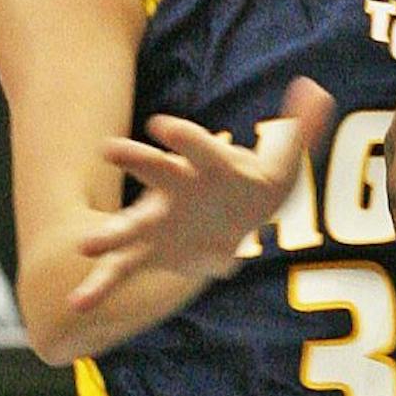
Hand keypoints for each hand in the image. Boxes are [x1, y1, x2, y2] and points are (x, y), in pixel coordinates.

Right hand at [70, 77, 333, 309]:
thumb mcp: (281, 161)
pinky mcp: (149, 252)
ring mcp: (158, 220)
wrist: (228, 220)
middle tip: (109, 148)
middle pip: (156, 169)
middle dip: (136, 159)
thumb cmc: (252, 185)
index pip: (198, 145)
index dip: (184, 136)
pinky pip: (122, 269)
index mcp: (207, 164)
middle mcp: (175, 187)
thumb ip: (300, 127)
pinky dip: (99, 287)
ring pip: (130, 224)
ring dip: (110, 234)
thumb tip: (318, 90)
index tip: (162, 124)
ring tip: (86, 248)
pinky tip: (77, 305)